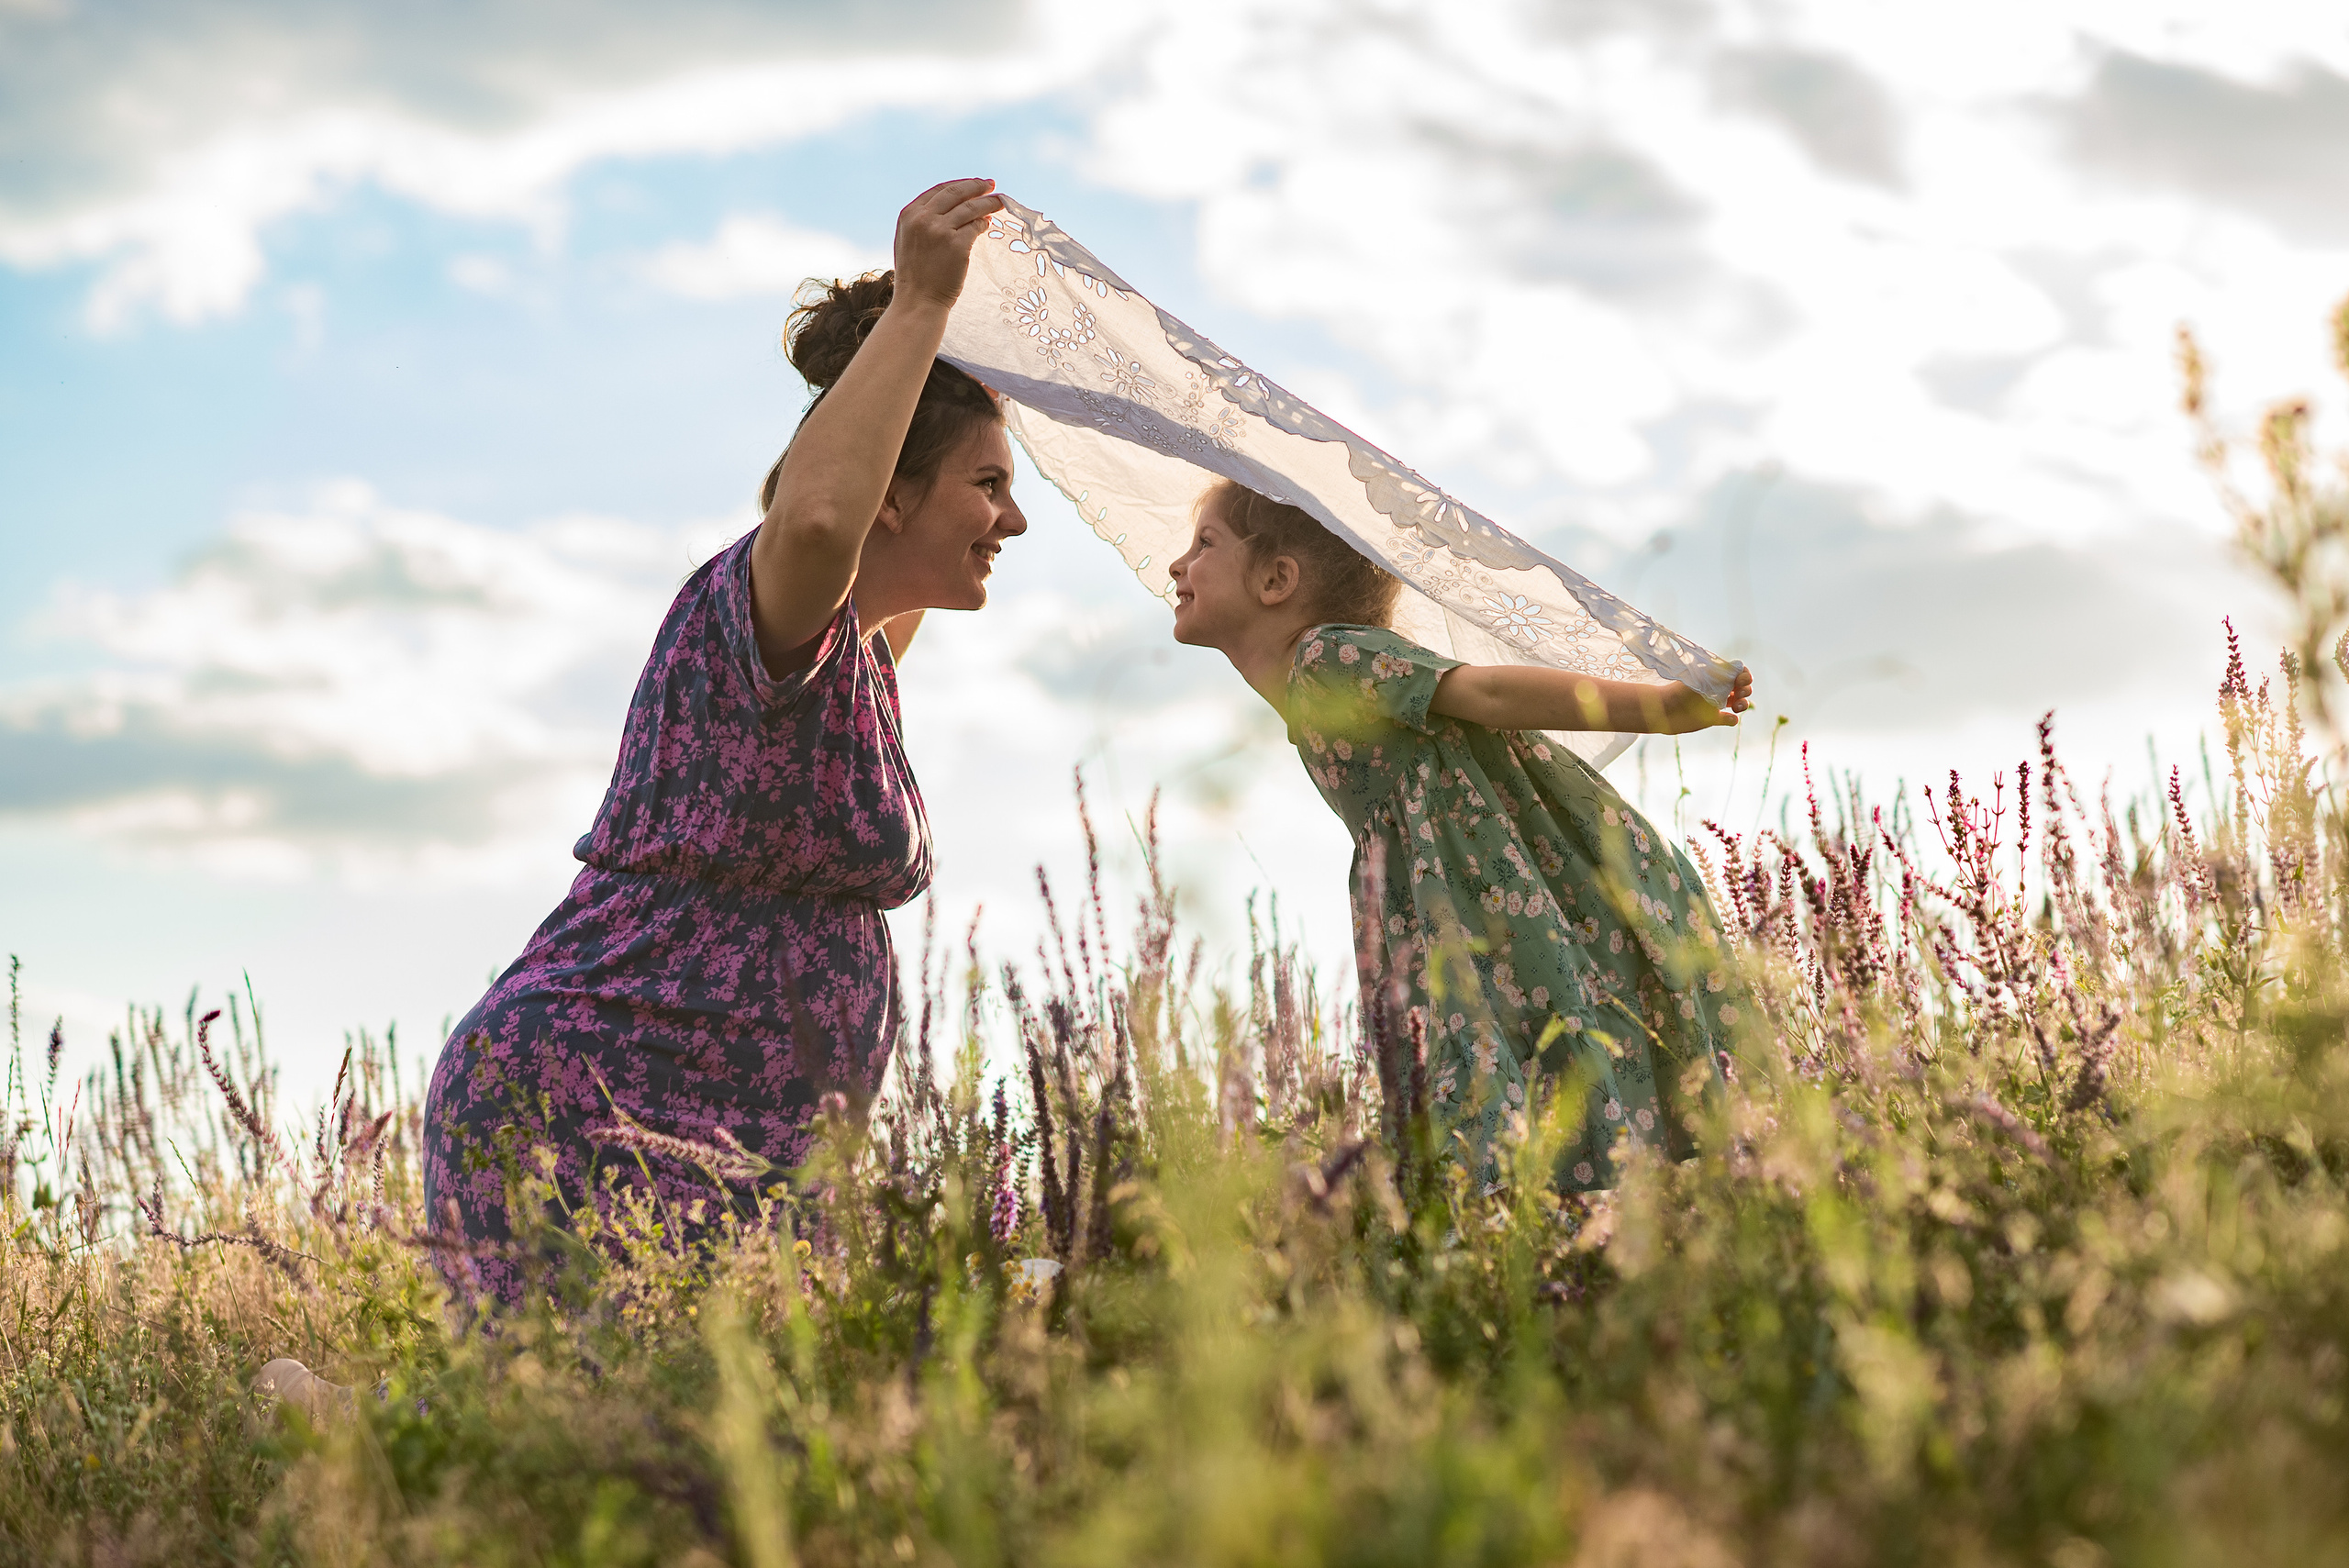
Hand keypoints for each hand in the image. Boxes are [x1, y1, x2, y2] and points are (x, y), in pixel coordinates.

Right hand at [892, 178, 1003, 308]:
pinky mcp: (957, 245)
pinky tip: (989, 223)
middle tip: (992, 185)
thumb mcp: (908, 240)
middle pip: (956, 193)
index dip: (960, 185)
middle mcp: (923, 219)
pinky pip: (976, 226)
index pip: (939, 190)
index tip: (974, 183)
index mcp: (910, 214)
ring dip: (988, 202)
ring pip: (971, 208)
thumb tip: (951, 206)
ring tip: (1000, 201)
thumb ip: (923, 221)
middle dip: (977, 186)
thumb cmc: (915, 275)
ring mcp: (941, 231)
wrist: (918, 301)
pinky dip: (985, 223)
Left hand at [1655, 665, 1752, 732]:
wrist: (1664, 710)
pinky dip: (1733, 719)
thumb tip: (1739, 666)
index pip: (1739, 672)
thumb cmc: (1682, 691)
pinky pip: (1729, 719)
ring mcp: (1716, 704)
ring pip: (1739, 702)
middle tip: (1738, 692)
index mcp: (1716, 676)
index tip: (1741, 680)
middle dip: (1746, 689)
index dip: (1745, 675)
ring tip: (1736, 707)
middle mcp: (1718, 688)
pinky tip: (1730, 718)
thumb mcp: (1704, 678)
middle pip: (1743, 687)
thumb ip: (1722, 672)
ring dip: (1744, 704)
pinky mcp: (1712, 719)